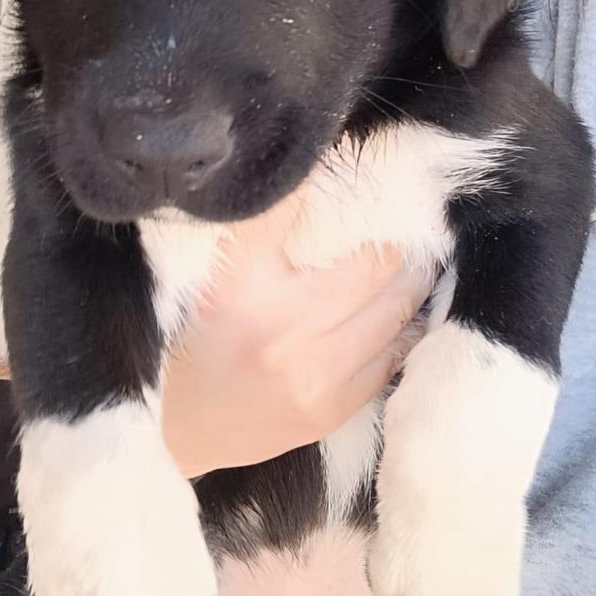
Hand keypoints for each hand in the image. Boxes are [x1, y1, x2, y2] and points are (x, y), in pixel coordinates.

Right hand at [161, 201, 432, 477]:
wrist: (179, 427)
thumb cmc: (194, 335)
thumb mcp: (213, 272)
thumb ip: (262, 225)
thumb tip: (316, 175)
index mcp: (239, 281)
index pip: (295, 211)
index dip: (335, 185)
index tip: (359, 169)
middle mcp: (280, 327)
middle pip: (375, 264)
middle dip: (399, 241)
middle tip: (411, 224)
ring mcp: (312, 374)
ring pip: (395, 311)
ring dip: (412, 283)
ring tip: (417, 264)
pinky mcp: (332, 408)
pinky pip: (392, 356)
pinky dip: (405, 328)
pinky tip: (404, 312)